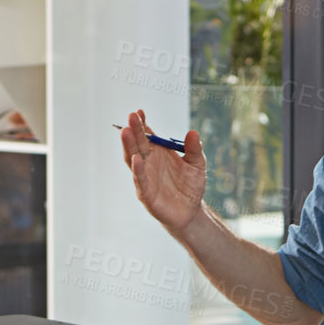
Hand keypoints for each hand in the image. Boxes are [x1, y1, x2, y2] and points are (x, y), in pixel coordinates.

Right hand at [120, 109, 207, 235]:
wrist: (191, 212)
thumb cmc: (191, 187)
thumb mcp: (197, 165)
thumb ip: (194, 149)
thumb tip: (193, 132)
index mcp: (158, 153)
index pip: (147, 136)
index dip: (142, 124)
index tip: (139, 112)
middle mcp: (148, 163)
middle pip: (138, 144)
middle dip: (134, 130)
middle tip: (131, 116)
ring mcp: (145, 177)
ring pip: (133, 159)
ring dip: (129, 146)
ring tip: (125, 131)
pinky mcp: (146, 194)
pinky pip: (140, 180)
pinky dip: (137, 170)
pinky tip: (136, 159)